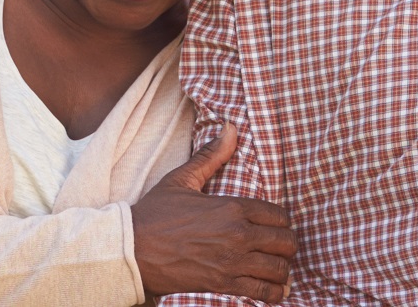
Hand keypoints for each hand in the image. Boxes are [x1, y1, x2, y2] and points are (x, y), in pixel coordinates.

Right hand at [132, 123, 296, 301]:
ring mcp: (233, 261)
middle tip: (278, 247)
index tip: (274, 226)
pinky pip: (264, 292)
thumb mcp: (181, 179)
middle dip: (286, 244)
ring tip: (276, 268)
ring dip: (281, 269)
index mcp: (232, 207)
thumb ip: (211, 156)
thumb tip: (230, 128)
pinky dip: (273, 293)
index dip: (281, 221)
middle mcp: (238, 234)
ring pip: (279, 268)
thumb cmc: (154, 214)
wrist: (131, 250)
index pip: (278, 215)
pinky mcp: (224, 284)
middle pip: (286, 242)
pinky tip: (273, 290)